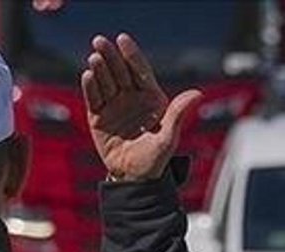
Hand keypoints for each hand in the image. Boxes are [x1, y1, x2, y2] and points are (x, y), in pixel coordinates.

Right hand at [81, 33, 200, 182]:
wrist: (134, 178)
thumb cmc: (155, 159)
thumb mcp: (168, 138)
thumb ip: (178, 114)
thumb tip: (197, 93)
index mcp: (151, 98)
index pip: (140, 71)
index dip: (132, 54)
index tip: (123, 39)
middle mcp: (131, 97)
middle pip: (120, 71)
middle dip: (111, 56)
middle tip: (101, 41)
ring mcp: (114, 105)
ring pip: (106, 82)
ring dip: (99, 69)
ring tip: (94, 58)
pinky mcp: (98, 116)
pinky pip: (94, 98)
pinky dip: (90, 87)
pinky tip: (87, 75)